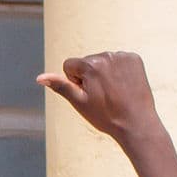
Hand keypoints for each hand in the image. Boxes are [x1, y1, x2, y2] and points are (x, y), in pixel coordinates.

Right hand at [43, 50, 167, 147]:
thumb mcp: (78, 102)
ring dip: (104, 73)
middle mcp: (107, 55)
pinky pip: (118, 60)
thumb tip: (40, 78)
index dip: (74, 81)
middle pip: (86, 62)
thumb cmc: (105, 115)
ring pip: (102, 62)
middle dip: (89, 76)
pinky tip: (122, 85)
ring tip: (113, 91)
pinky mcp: (135, 59)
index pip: (69, 65)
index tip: (87, 93)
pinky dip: (118, 71)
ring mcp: (123, 56)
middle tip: (100, 95)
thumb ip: (60, 86)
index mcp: (90, 65)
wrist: (135, 121)